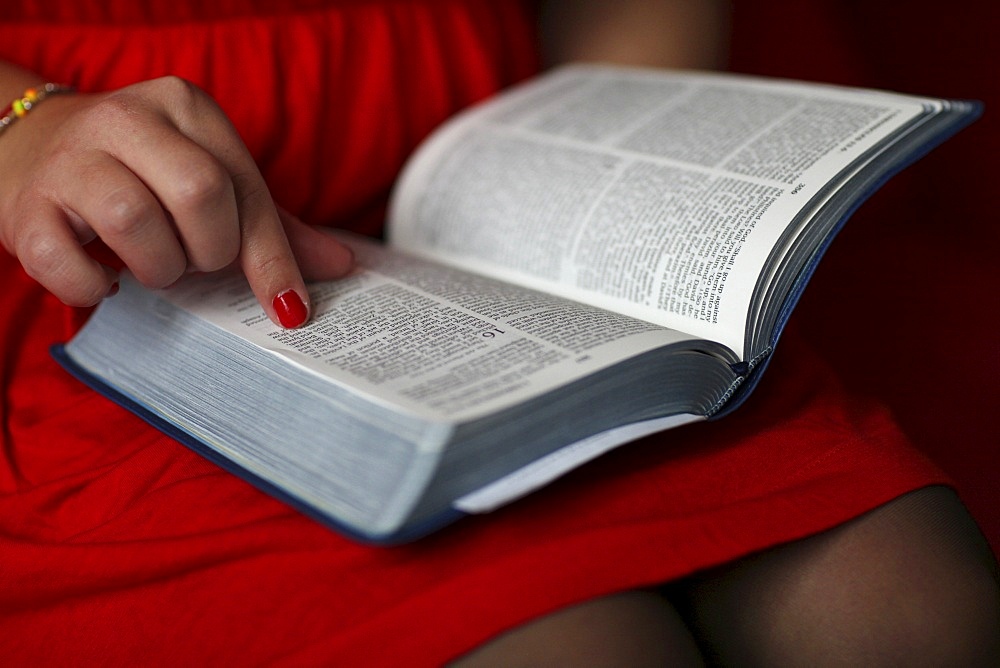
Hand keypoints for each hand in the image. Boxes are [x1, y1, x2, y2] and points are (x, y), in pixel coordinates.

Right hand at [0, 75, 352, 326]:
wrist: (37, 150)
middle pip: (198, 193)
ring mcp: (71, 159)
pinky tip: (107, 278)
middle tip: (196, 260)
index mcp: (187, 107)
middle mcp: (127, 119)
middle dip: (210, 251)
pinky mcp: (28, 206)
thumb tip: (341, 264)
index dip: (271, 257)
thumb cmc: (147, 175)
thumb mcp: (213, 182)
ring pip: (135, 220)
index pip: (244, 187)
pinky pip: (66, 262)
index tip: (289, 308)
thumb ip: (272, 225)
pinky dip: (95, 286)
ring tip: (155, 265)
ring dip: (159, 267)